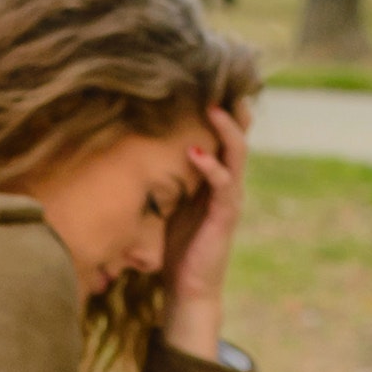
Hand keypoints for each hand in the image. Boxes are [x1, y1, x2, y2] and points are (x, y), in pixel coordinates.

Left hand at [161, 98, 251, 358]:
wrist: (188, 289)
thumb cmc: (175, 248)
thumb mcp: (168, 204)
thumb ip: (165, 179)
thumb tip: (132, 150)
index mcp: (215, 179)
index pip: (224, 137)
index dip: (221, 111)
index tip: (207, 82)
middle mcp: (228, 184)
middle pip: (238, 137)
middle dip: (232, 110)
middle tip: (220, 81)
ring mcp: (230, 199)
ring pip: (237, 155)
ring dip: (226, 130)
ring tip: (213, 107)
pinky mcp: (226, 216)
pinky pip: (224, 184)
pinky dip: (211, 166)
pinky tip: (194, 151)